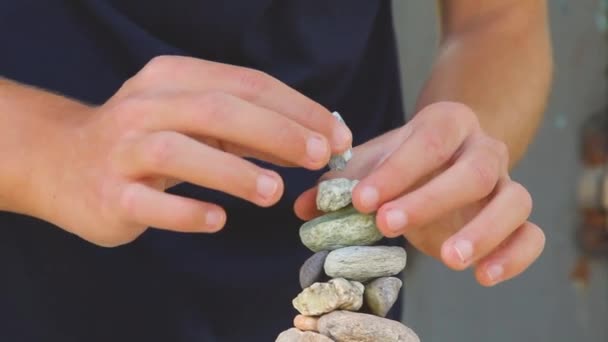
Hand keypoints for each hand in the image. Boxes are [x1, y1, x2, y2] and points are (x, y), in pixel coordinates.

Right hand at [33, 56, 351, 246]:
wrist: (63, 161)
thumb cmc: (144, 137)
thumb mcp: (191, 117)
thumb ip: (245, 126)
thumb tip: (314, 140)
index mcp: (173, 78)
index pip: (245, 84)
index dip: (296, 109)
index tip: (336, 134)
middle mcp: (145, 106)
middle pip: (218, 110)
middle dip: (277, 132)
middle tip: (320, 157)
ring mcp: (123, 150)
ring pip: (181, 152)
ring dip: (235, 171)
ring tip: (275, 192)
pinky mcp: (110, 194)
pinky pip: (152, 203)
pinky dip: (188, 211)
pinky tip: (218, 219)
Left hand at [295, 102, 544, 285]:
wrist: (452, 154)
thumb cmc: (407, 159)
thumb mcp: (375, 162)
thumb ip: (343, 181)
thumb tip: (301, 206)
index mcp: (447, 123)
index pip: (426, 142)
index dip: (395, 171)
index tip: (360, 201)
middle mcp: (484, 148)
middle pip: (473, 170)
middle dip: (430, 199)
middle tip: (387, 225)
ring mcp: (507, 181)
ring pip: (513, 201)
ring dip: (482, 231)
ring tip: (447, 260)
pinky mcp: (519, 216)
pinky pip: (531, 234)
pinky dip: (515, 256)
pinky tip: (483, 277)